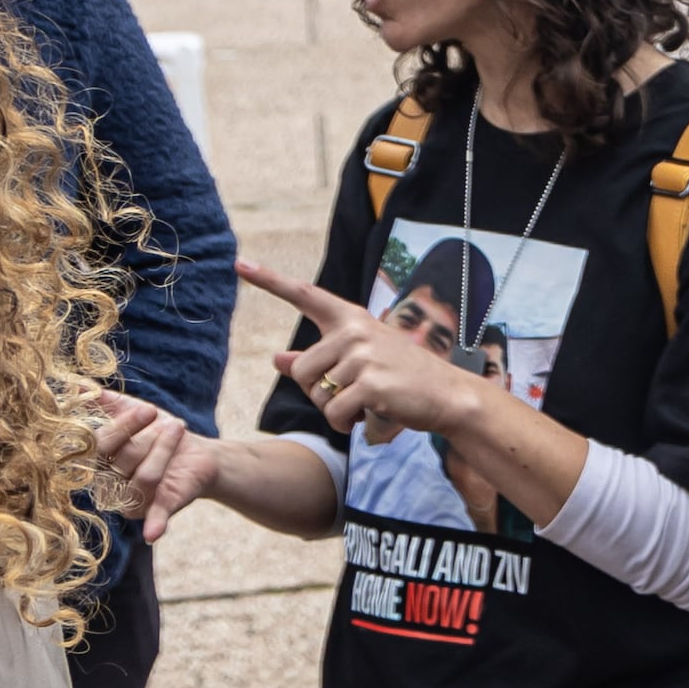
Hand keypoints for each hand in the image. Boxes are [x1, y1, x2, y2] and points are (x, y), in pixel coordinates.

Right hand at [90, 386, 220, 542]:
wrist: (196, 452)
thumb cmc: (156, 432)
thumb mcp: (131, 411)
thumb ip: (105, 402)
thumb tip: (79, 386)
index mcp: (95, 461)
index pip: (98, 446)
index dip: (123, 427)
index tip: (148, 410)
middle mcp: (107, 486)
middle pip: (123, 460)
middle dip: (148, 436)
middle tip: (168, 421)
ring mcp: (131, 501)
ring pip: (146, 476)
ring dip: (166, 448)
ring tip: (179, 430)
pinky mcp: (156, 510)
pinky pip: (153, 517)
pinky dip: (154, 525)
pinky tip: (152, 533)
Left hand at [242, 260, 496, 442]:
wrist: (448, 395)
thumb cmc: (402, 377)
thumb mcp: (360, 362)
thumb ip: (318, 360)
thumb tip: (278, 359)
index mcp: (350, 319)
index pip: (304, 295)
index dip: (268, 280)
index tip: (240, 263)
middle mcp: (354, 331)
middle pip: (301, 371)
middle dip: (320, 393)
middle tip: (354, 394)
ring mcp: (363, 356)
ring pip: (317, 395)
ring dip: (335, 411)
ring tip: (367, 403)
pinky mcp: (370, 383)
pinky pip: (334, 413)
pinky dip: (346, 424)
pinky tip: (369, 416)